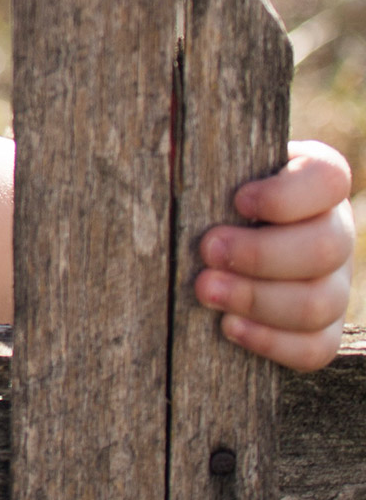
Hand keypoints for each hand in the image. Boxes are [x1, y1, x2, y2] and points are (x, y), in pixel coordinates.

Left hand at [194, 140, 354, 371]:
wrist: (204, 237)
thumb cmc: (200, 191)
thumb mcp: (206, 165)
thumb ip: (203, 162)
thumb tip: (164, 152)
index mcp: (315, 182)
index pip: (329, 180)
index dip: (288, 195)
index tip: (238, 201)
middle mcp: (334, 231)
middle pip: (327, 248)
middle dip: (261, 254)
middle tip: (207, 250)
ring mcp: (334, 282)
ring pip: (320, 302)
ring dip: (258, 299)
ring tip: (205, 290)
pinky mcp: (322, 327)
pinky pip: (316, 347)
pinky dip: (272, 341)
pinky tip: (229, 327)